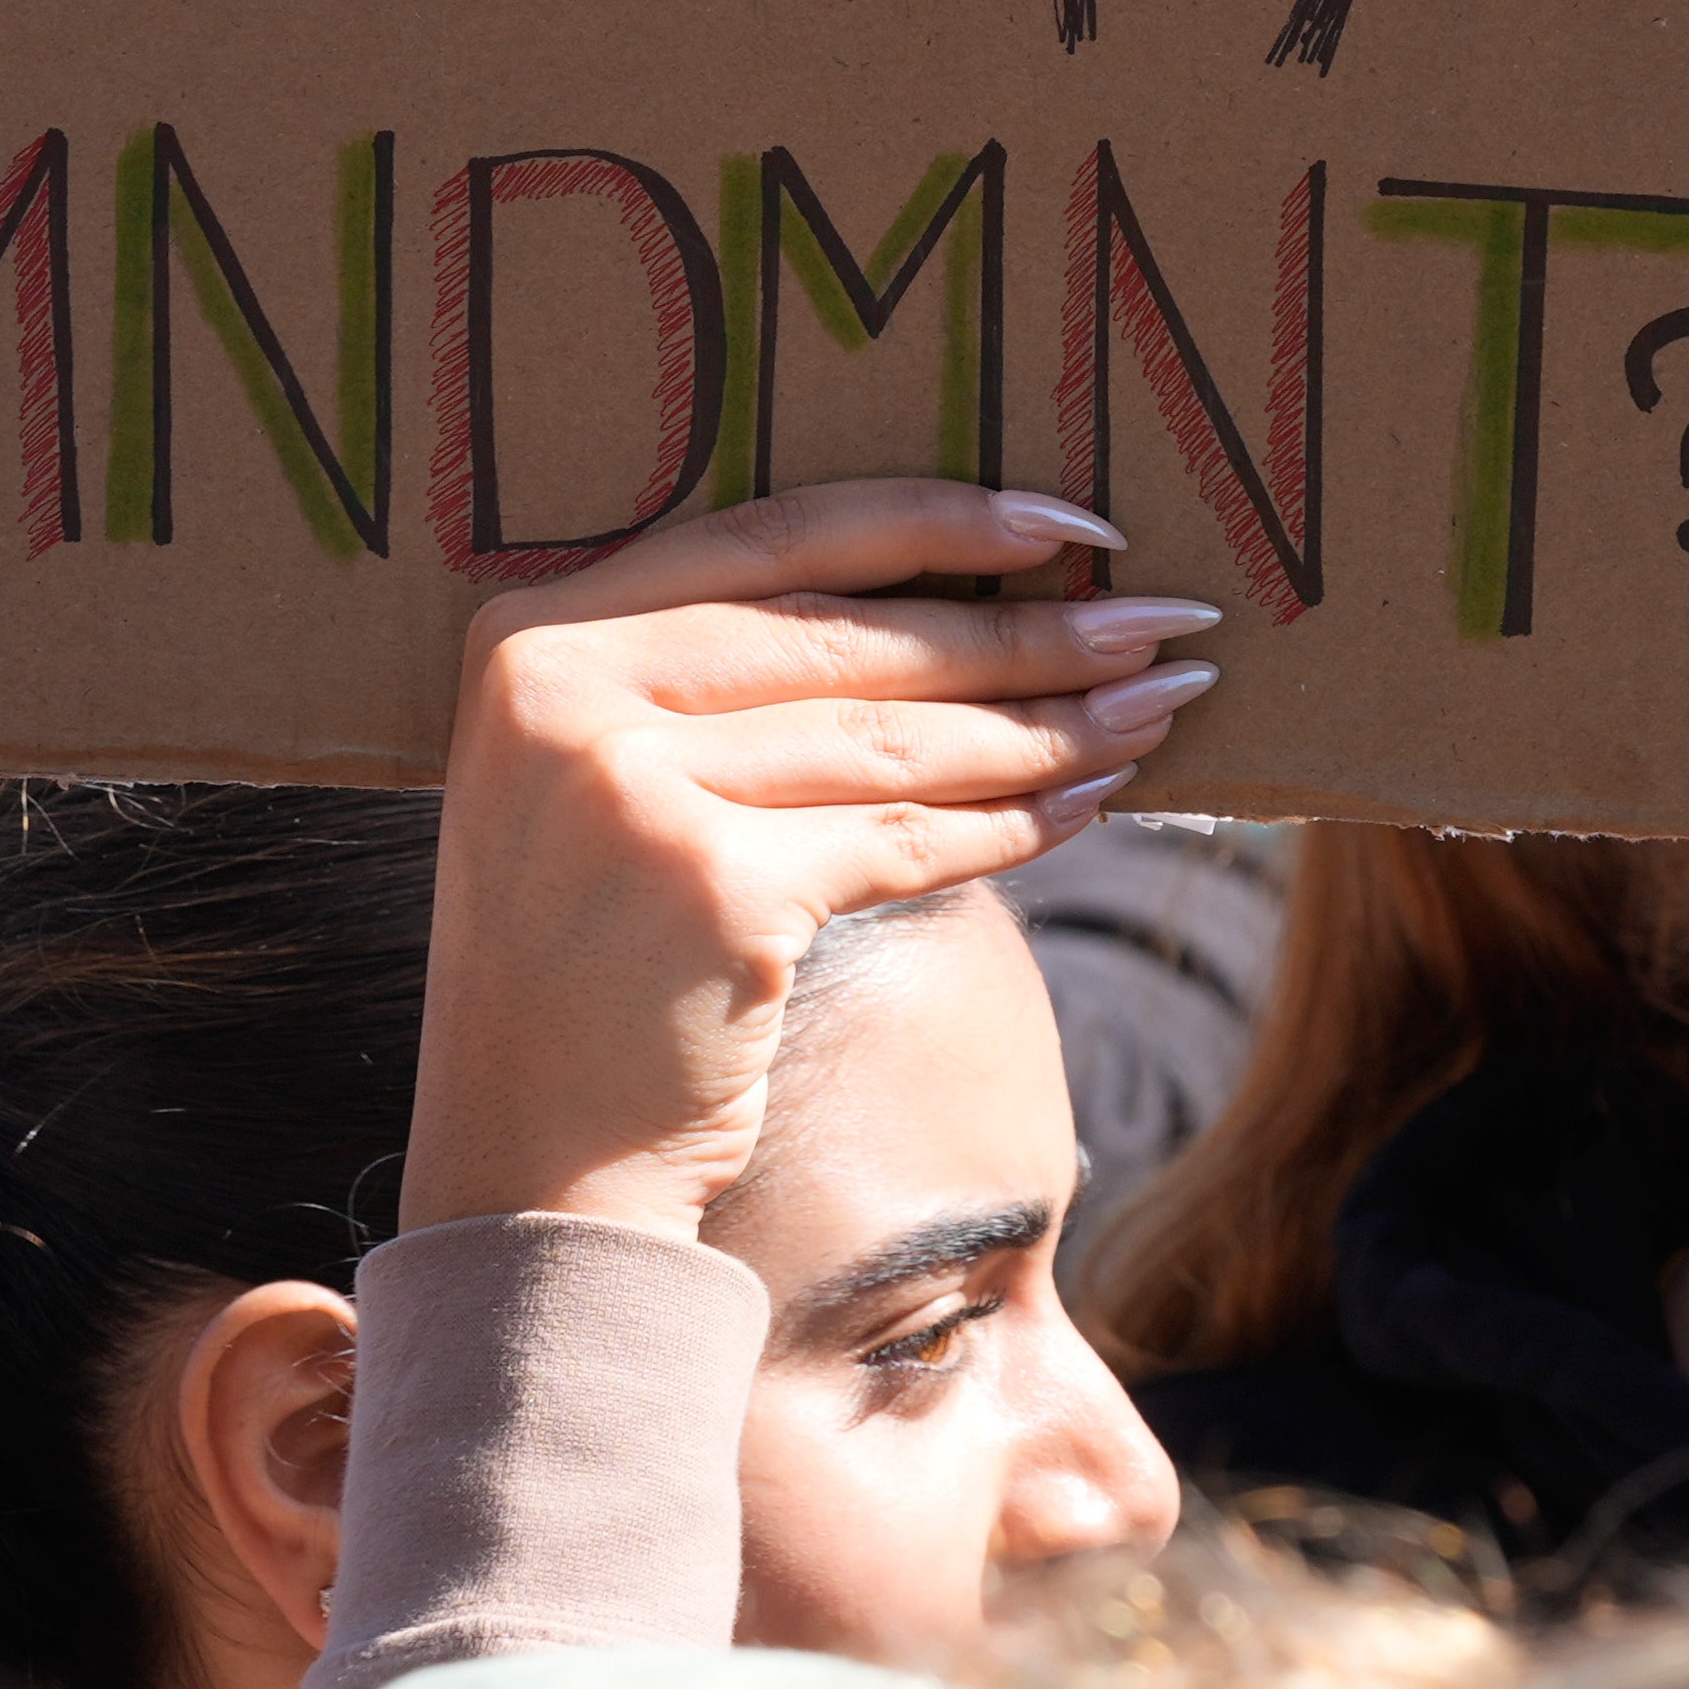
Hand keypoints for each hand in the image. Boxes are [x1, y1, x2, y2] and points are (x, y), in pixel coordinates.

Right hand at [402, 480, 1221, 1241]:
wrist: (530, 1168)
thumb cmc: (589, 970)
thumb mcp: (598, 786)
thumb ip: (706, 683)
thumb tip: (950, 601)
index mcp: (531, 635)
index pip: (775, 536)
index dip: (935, 520)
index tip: (1067, 522)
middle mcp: (567, 692)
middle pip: (852, 637)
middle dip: (1027, 629)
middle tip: (1158, 623)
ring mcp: (636, 789)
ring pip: (896, 738)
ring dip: (1046, 723)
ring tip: (1151, 706)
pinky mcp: (717, 888)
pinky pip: (907, 838)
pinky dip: (1011, 823)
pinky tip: (1088, 802)